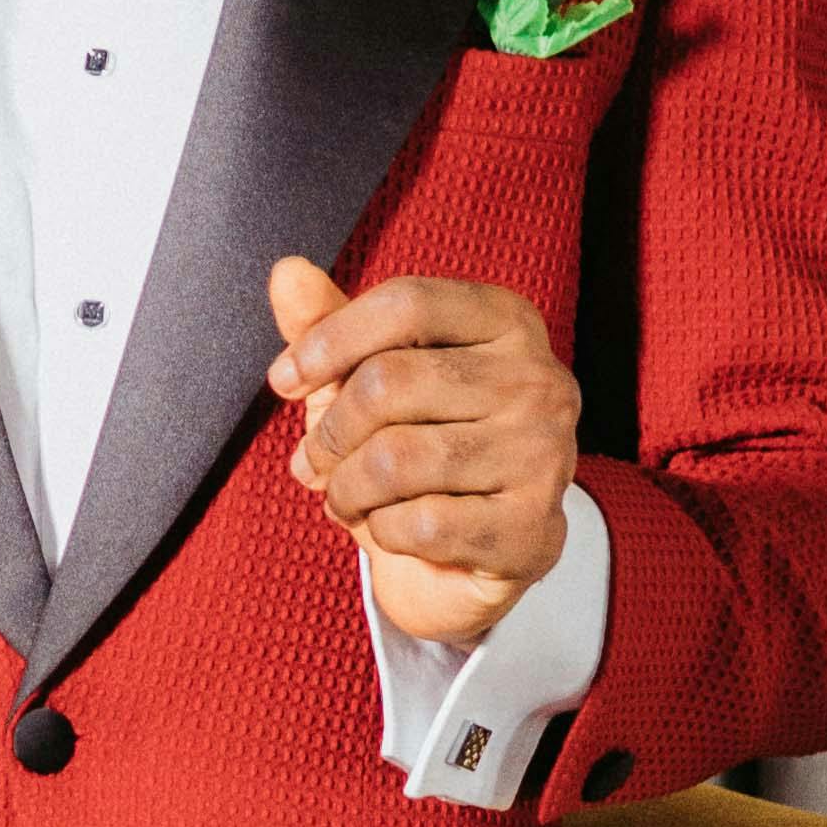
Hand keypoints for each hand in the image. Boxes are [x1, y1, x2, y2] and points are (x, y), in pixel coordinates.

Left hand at [269, 257, 576, 651]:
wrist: (478, 553)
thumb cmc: (422, 448)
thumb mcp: (373, 376)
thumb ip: (330, 325)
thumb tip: (286, 272)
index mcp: (506, 321)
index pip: (407, 303)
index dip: (329, 340)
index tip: (284, 380)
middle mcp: (538, 379)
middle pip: (388, 383)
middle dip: (328, 433)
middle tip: (311, 463)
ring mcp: (542, 455)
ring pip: (394, 460)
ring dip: (345, 489)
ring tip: (343, 498)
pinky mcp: (530, 528)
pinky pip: (418, 524)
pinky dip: (382, 531)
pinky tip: (387, 527)